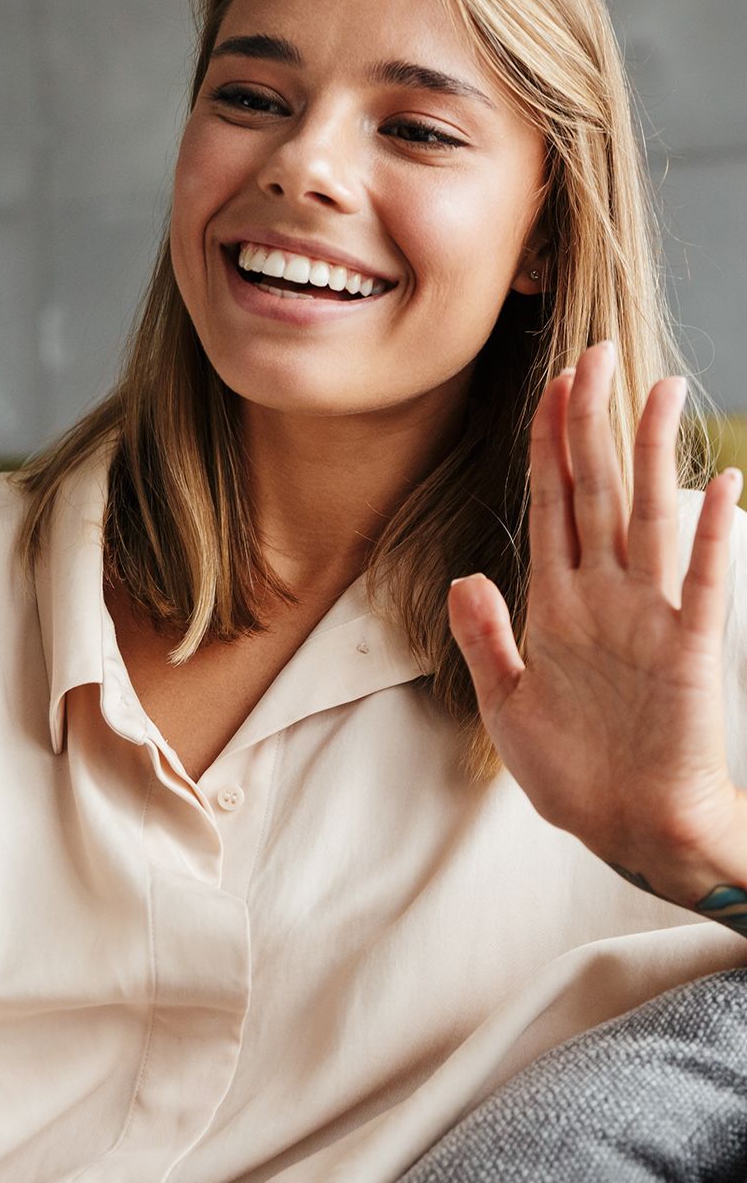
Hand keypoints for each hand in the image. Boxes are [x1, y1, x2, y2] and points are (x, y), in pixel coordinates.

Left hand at [448, 341, 744, 903]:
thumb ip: (485, 638)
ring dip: (652, 455)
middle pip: (598, 488)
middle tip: (595, 352)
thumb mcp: (508, 704)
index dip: (549, 442)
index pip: (552, 500)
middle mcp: (604, 595)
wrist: (625, 830)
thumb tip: (462, 577)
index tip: (550, 382)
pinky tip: (719, 485)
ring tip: (658, 390)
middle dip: (593, 421)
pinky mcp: (686, 652)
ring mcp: (648, 617)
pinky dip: (712, 537)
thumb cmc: (573, 770)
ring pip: (650, 517)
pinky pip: (702, 585)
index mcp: (558, 600)